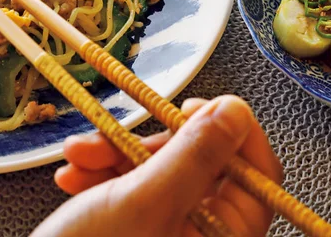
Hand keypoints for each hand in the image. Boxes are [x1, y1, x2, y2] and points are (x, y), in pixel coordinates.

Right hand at [34, 96, 282, 236]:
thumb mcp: (143, 200)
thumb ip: (195, 154)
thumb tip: (237, 112)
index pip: (258, 174)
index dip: (229, 132)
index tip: (194, 106)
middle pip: (201, 166)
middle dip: (148, 143)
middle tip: (114, 136)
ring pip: (159, 172)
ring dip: (114, 154)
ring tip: (77, 157)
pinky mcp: (136, 234)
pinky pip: (131, 192)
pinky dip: (101, 175)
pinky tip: (72, 176)